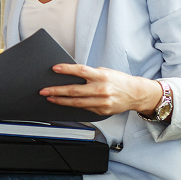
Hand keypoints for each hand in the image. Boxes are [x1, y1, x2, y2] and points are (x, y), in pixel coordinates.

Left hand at [40, 64, 161, 116]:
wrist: (136, 94)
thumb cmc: (119, 80)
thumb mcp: (105, 72)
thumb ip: (89, 74)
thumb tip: (69, 74)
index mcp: (102, 76)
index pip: (81, 71)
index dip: (67, 69)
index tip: (54, 68)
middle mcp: (101, 89)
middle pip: (74, 90)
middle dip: (56, 90)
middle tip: (43, 90)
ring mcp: (102, 102)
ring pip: (76, 103)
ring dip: (61, 100)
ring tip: (50, 98)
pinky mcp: (102, 111)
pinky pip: (83, 108)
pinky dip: (72, 106)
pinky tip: (63, 103)